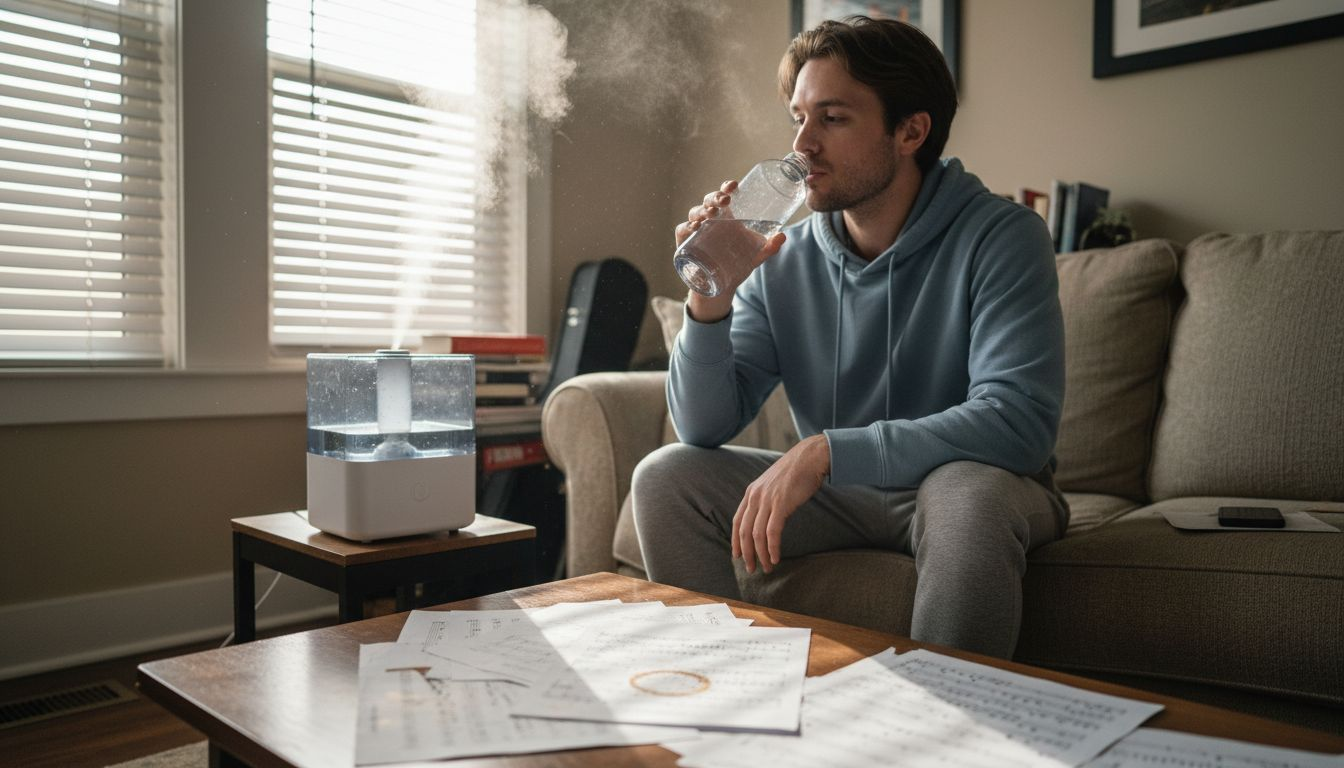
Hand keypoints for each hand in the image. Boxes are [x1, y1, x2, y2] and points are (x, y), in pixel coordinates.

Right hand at [675, 180, 786, 322]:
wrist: (721, 286)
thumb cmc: (738, 264)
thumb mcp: (756, 256)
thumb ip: (769, 247)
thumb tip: (782, 236)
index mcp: (727, 217)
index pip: (725, 196)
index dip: (727, 188)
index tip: (734, 185)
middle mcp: (711, 220)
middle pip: (709, 201)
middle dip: (715, 197)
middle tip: (725, 200)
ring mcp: (696, 230)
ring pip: (695, 212)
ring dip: (702, 210)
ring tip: (711, 214)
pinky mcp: (685, 242)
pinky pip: (682, 230)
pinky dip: (687, 227)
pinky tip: (695, 228)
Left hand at [732, 434, 830, 573]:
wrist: (810, 457)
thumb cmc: (796, 472)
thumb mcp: (773, 484)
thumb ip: (766, 499)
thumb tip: (765, 517)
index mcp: (751, 492)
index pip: (737, 521)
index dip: (735, 541)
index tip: (737, 556)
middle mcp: (755, 496)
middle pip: (744, 531)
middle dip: (746, 553)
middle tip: (751, 569)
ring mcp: (767, 500)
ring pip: (757, 535)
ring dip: (761, 555)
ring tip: (766, 567)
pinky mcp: (781, 504)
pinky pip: (772, 532)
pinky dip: (772, 548)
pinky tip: (775, 558)